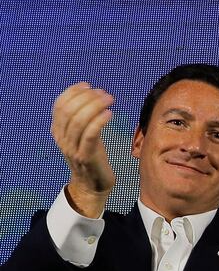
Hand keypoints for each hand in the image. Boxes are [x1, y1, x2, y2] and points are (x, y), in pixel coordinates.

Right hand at [51, 82, 115, 216]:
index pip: (59, 105)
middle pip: (69, 111)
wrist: (92, 184)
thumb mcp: (83, 134)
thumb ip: (82, 117)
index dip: (73, 92)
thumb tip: (91, 94)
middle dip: (87, 98)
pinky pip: (90, 134)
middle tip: (104, 93)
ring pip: (79, 121)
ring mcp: (72, 148)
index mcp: (57, 130)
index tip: (88, 85)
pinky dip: (99, 121)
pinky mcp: (85, 156)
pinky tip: (109, 114)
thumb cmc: (91, 155)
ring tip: (110, 100)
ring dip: (95, 106)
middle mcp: (61, 138)